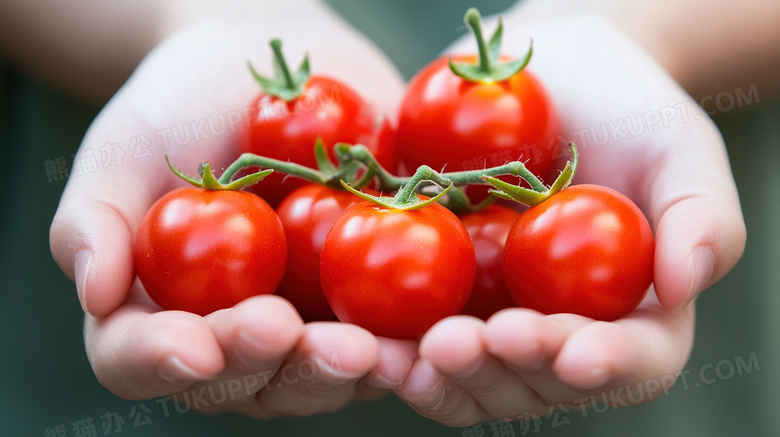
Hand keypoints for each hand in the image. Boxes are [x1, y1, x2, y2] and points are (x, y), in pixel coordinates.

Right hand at [48, 7, 412, 414]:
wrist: (279, 72)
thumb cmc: (187, 107)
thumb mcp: (127, 146)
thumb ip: (97, 217)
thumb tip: (96, 292)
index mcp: (160, 311)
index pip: (144, 360)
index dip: (163, 363)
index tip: (194, 345)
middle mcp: (232, 336)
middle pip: (239, 382)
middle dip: (262, 365)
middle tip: (284, 332)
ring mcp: (304, 328)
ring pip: (314, 379)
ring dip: (336, 370)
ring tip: (363, 348)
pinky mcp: (365, 308)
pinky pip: (385, 340)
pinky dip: (401, 344)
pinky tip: (422, 333)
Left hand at [395, 13, 744, 425]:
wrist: (548, 84)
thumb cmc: (627, 114)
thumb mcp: (679, 148)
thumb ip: (702, 215)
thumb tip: (687, 284)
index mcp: (632, 316)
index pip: (632, 362)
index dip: (606, 366)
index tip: (574, 352)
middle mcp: (563, 335)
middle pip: (543, 384)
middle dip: (506, 371)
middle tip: (468, 342)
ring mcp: (499, 325)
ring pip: (478, 382)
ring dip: (446, 377)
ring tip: (414, 354)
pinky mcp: (444, 304)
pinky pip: (421, 348)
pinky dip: (400, 356)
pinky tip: (375, 344)